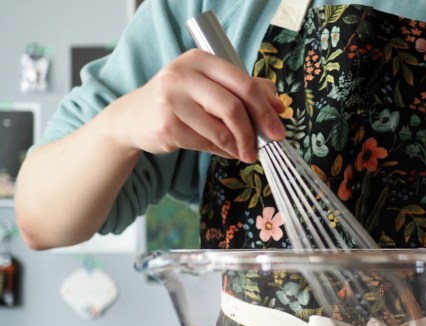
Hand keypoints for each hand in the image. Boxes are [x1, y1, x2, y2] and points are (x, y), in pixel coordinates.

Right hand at [107, 49, 285, 162]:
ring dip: (238, 146)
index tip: (279, 127)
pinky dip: (222, 152)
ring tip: (243, 152)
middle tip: (266, 147)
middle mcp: (183, 75)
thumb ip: (245, 90)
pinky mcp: (166, 125)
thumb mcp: (210, 86)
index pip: (243, 82)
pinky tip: (224, 151)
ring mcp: (171, 100)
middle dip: (254, 131)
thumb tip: (279, 106)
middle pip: (233, 106)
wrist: (134, 117)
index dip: (265, 108)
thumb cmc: (180, 100)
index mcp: (200, 60)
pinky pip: (206, 144)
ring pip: (220, 130)